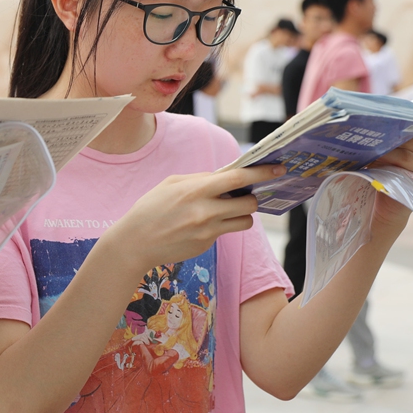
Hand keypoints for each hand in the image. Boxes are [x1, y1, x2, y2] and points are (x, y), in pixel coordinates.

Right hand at [107, 164, 285, 273]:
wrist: (135, 243)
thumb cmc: (150, 208)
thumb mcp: (170, 184)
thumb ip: (199, 179)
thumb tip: (223, 177)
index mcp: (196, 190)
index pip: (238, 178)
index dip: (261, 172)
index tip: (278, 168)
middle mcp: (205, 211)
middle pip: (249, 203)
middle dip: (252, 197)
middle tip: (246, 193)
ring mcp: (207, 231)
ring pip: (244, 222)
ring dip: (242, 214)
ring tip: (228, 209)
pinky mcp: (206, 244)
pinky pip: (226, 232)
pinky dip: (222, 225)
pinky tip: (202, 223)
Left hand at [367, 132, 412, 232]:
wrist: (388, 205)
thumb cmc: (384, 174)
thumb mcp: (386, 154)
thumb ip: (386, 141)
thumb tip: (368, 126)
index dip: (395, 125)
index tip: (376, 123)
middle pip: (409, 141)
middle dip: (386, 140)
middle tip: (367, 138)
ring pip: (406, 156)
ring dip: (384, 154)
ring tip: (367, 153)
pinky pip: (407, 174)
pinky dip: (389, 170)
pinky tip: (374, 168)